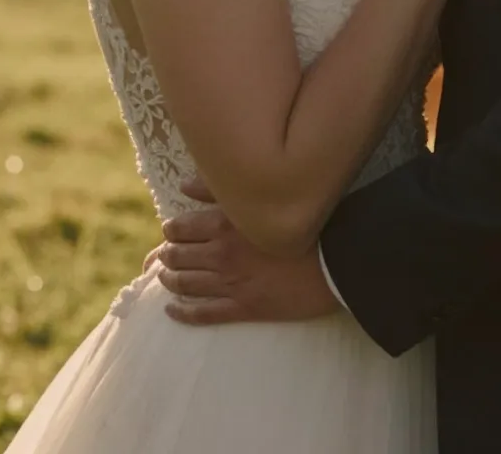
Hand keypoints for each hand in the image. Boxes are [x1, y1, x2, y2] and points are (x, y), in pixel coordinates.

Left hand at [153, 179, 338, 325]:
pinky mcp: (244, 308)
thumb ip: (218, 189)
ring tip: (165, 278)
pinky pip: (203, 314)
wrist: (336, 260)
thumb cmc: (302, 222)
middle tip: (163, 257)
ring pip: (184, 284)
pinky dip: (182, 313)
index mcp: (223, 224)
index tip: (173, 232)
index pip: (177, 229)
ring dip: (169, 280)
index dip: (171, 231)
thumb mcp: (260, 198)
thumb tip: (183, 186)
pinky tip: (171, 311)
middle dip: (165, 256)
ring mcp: (231, 284)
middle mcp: (220, 254)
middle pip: (175, 256)